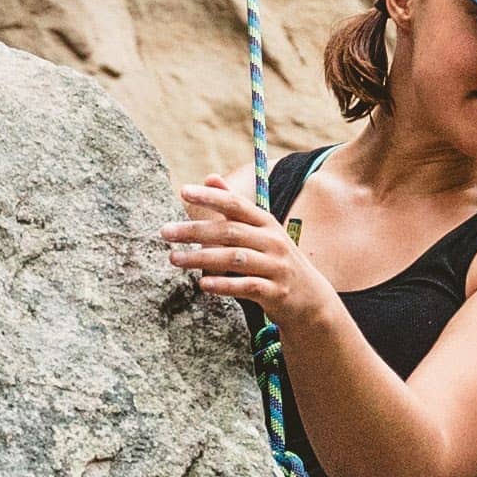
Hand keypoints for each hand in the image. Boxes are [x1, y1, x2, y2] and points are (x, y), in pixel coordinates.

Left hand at [161, 171, 332, 322]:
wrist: (311, 299)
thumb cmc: (276, 260)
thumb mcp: (261, 231)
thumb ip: (234, 206)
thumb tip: (209, 177)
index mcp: (266, 223)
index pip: (236, 205)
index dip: (210, 197)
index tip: (183, 191)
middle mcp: (272, 241)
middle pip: (230, 231)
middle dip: (195, 231)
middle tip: (165, 231)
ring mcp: (276, 267)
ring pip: (235, 258)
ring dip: (202, 257)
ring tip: (174, 258)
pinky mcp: (276, 292)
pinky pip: (247, 286)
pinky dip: (224, 285)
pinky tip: (203, 284)